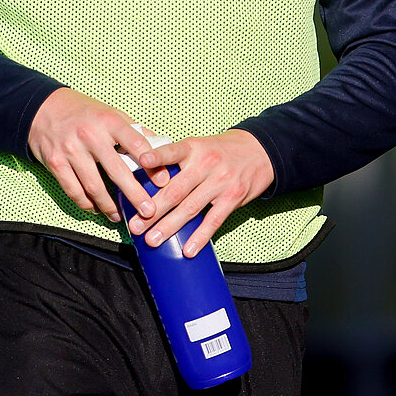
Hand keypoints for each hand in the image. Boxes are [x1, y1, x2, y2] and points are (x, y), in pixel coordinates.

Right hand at [26, 88, 167, 222]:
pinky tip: (97, 209)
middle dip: (135, 194)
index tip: (164, 182)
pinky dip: (87, 204)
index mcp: (109, 121)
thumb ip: (135, 131)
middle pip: (117, 171)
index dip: (152, 165)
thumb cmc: (84, 112)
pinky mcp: (55, 163)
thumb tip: (163, 147)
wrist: (43, 108)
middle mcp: (90, 135)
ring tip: (120, 216)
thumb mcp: (111, 113)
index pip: (136, 144)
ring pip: (94, 186)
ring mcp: (71, 150)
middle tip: (149, 212)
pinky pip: (74, 190)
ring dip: (109, 205)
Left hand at [131, 130, 274, 257]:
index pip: (172, 151)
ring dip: (170, 226)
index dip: (157, 156)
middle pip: (176, 189)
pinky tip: (188, 249)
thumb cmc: (221, 151)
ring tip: (152, 240)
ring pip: (191, 207)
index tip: (143, 161)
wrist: (260, 150)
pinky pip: (214, 220)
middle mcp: (206, 164)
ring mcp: (221, 181)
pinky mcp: (233, 197)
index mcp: (193, 148)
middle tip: (135, 225)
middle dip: (153, 209)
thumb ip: (175, 158)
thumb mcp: (199, 145)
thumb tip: (142, 170)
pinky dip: (200, 236)